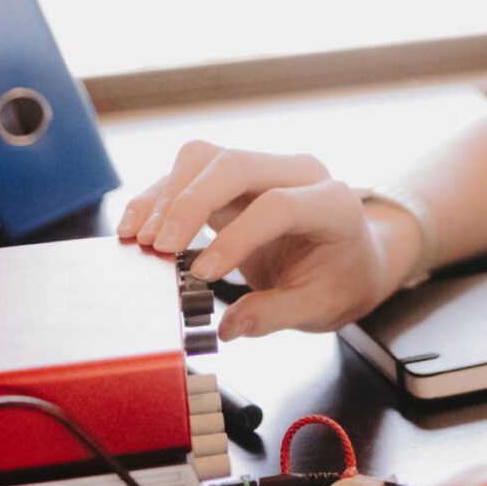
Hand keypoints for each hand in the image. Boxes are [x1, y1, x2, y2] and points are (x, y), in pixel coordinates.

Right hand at [116, 142, 414, 338]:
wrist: (350, 260)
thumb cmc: (340, 281)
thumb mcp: (320, 307)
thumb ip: (276, 314)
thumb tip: (229, 326)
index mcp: (332, 202)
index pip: (278, 204)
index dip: (238, 237)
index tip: (205, 275)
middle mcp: (297, 173)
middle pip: (235, 165)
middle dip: (189, 202)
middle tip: (160, 247)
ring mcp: (263, 170)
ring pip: (204, 158)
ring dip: (166, 196)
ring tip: (143, 240)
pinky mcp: (233, 181)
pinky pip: (189, 174)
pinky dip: (157, 197)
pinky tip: (136, 228)